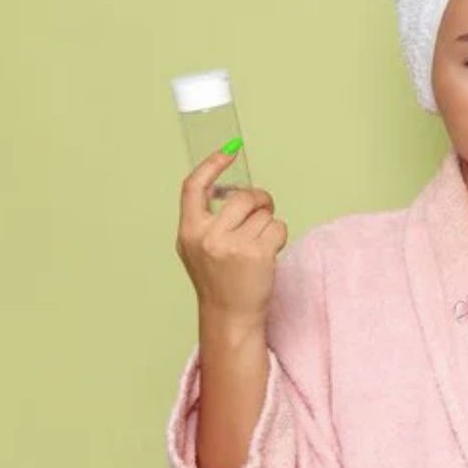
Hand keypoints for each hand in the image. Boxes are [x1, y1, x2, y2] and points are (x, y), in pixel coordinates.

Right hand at [175, 150, 286, 321]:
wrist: (229, 316)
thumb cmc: (218, 281)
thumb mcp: (197, 248)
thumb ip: (207, 220)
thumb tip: (228, 188)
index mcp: (189, 231)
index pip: (193, 187)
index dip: (211, 165)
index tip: (229, 151)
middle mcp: (208, 236)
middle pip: (243, 196)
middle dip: (259, 200)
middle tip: (262, 212)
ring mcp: (233, 245)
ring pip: (264, 213)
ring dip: (268, 224)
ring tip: (258, 245)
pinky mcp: (257, 254)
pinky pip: (278, 227)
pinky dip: (279, 237)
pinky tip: (269, 254)